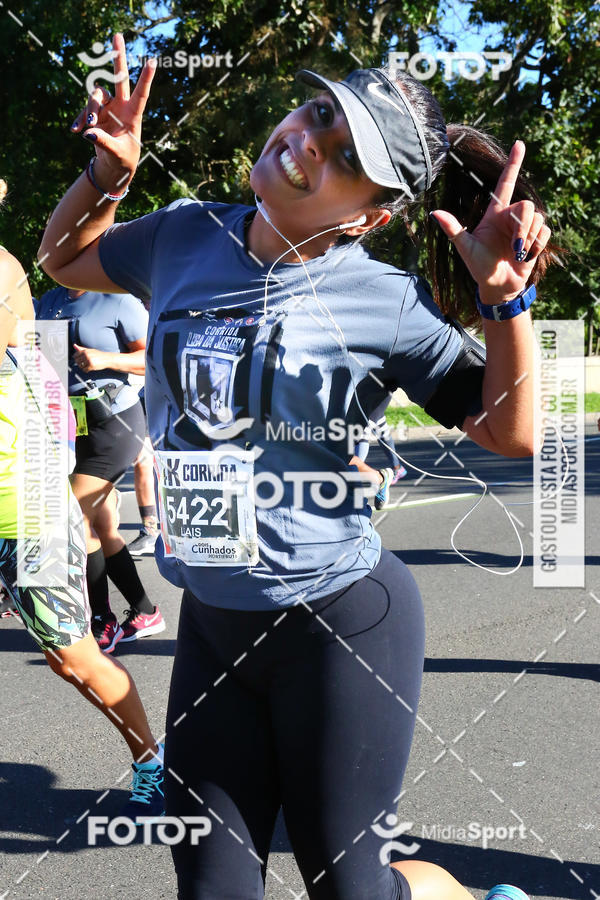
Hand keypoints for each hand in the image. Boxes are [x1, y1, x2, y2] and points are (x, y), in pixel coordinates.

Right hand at [71, 34, 155, 192]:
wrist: (114, 166)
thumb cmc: (123, 159)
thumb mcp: (116, 153)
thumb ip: (104, 142)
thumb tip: (89, 132)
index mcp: (133, 114)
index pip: (141, 93)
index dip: (146, 77)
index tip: (153, 60)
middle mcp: (120, 106)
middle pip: (118, 77)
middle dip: (117, 57)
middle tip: (117, 35)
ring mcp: (107, 108)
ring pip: (95, 95)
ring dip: (90, 109)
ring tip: (89, 126)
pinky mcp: (95, 114)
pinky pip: (84, 111)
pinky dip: (79, 120)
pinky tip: (75, 131)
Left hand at [72, 343, 106, 371]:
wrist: (107, 359)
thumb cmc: (98, 354)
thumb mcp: (90, 350)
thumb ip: (81, 348)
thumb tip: (74, 345)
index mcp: (85, 351)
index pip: (75, 355)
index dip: (76, 358)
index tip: (79, 360)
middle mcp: (86, 355)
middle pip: (77, 361)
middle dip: (79, 363)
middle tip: (84, 364)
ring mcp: (89, 361)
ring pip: (80, 366)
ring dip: (83, 367)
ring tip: (87, 366)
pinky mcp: (91, 366)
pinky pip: (85, 370)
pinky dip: (86, 370)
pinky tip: (89, 369)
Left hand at [431, 141, 551, 304]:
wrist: (497, 286)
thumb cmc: (479, 267)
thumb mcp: (465, 248)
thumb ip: (453, 229)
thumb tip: (435, 212)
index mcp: (495, 213)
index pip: (505, 183)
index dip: (513, 164)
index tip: (519, 144)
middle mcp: (511, 216)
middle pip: (526, 205)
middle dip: (523, 226)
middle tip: (515, 247)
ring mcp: (525, 227)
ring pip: (537, 219)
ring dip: (528, 239)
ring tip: (517, 253)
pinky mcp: (537, 239)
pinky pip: (544, 232)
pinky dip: (536, 246)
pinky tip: (526, 256)